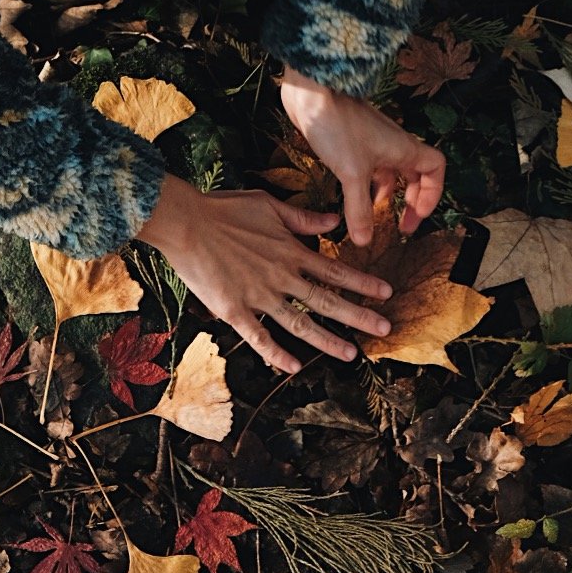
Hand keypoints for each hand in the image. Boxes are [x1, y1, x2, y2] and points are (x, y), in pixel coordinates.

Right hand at [135, 174, 393, 374]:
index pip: (335, 271)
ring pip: (300, 323)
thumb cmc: (223, 208)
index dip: (362, 283)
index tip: (386, 293)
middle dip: (359, 316)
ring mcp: (258, 295)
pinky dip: (277, 353)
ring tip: (351, 354)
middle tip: (385, 329)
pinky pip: (259, 337)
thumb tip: (333, 222)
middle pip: (326, 301)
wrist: (185, 221)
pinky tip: (294, 367)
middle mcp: (280, 276)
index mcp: (290, 251)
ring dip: (327, 340)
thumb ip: (303, 218)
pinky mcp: (234, 310)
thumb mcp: (268, 205)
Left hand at [279, 67, 444, 246]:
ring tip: (376, 214)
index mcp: (403, 149)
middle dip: (411, 200)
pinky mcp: (351, 141)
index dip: (432, 193)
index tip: (418, 213)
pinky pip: (368, 167)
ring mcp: (372, 142)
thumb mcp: (352, 174)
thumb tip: (365, 240)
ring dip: (386, 193)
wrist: (311, 93)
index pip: (435, 168)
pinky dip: (365, 184)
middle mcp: (392, 144)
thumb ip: (359, 209)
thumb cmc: (338, 124)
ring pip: (389, 171)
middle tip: (402, 223)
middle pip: (414, 174)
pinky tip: (352, 196)